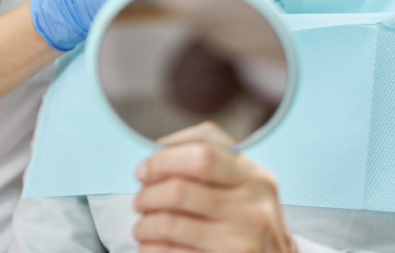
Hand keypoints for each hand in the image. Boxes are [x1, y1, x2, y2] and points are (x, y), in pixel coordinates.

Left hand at [133, 122, 295, 252]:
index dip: (163, 160)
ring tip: (143, 227)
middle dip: (147, 195)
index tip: (145, 170)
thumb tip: (159, 151)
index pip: (202, 154)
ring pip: (169, 224)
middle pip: (179, 190)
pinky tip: (151, 246)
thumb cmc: (248, 220)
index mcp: (254, 178)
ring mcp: (241, 240)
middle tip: (140, 202)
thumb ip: (211, 160)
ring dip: (144, 225)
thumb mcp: (244, 184)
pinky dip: (150, 248)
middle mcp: (252, 208)